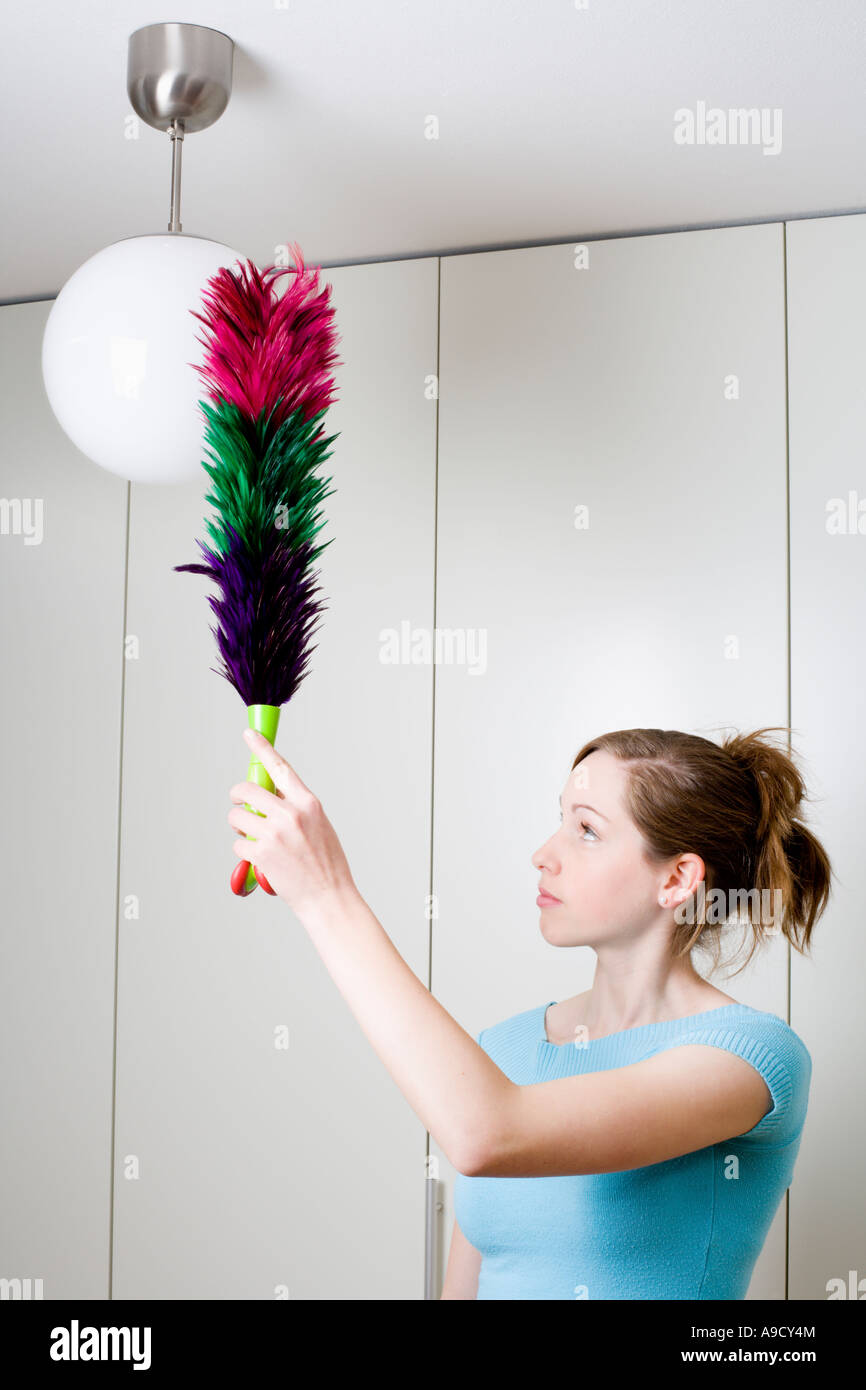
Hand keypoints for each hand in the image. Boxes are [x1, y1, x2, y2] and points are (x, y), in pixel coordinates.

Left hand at [228, 728, 357, 918]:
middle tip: (241, 807)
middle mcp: (290, 813)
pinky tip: (260, 860)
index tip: (249, 734)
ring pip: (237, 817)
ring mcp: (274, 833)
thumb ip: (295, 808)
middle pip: (247, 790)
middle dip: (238, 797)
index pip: (280, 768)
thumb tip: (268, 795)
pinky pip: (237, 843)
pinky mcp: (261, 853)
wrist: (329, 897)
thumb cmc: (326, 864)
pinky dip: (243, 851)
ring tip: (255, 840)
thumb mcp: (319, 825)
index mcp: (308, 803)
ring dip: (239, 827)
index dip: (262, 748)